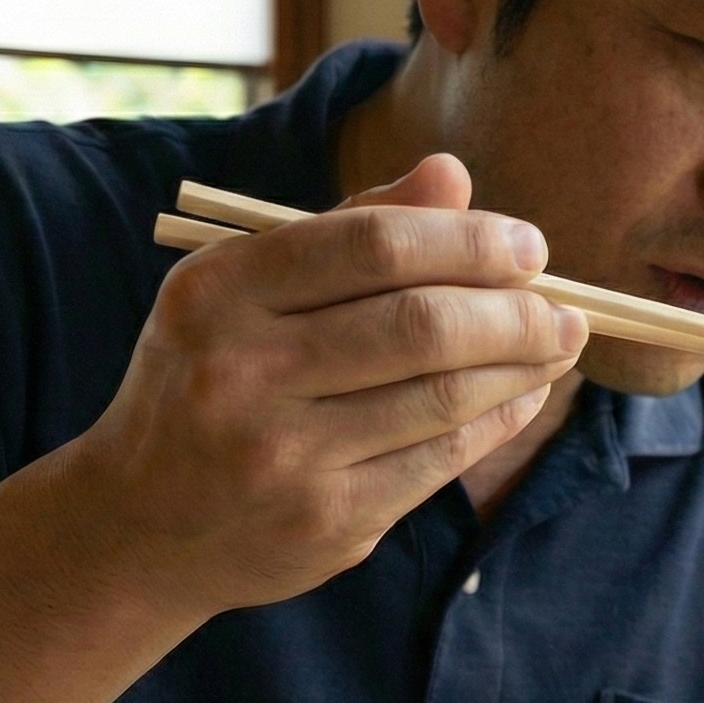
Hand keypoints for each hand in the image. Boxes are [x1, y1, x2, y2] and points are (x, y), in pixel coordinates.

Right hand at [73, 153, 586, 614]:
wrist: (139, 526)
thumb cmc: (209, 380)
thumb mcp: (245, 290)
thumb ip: (349, 229)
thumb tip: (453, 176)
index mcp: (217, 293)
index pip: (371, 247)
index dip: (468, 242)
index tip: (528, 246)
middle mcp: (242, 374)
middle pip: (419, 325)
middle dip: (514, 311)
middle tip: (564, 305)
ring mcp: (283, 457)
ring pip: (441, 396)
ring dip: (521, 366)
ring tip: (559, 344)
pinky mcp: (325, 523)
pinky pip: (438, 461)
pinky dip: (498, 420)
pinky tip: (524, 395)